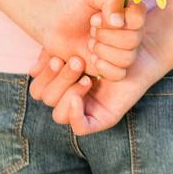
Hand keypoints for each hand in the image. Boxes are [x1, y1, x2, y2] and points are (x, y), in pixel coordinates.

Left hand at [34, 0, 141, 81]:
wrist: (53, 25)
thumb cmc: (72, 6)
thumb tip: (119, 22)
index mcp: (128, 12)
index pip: (139, 18)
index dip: (118, 18)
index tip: (95, 16)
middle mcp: (130, 32)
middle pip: (134, 40)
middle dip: (105, 35)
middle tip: (90, 29)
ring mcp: (122, 51)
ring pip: (127, 58)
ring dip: (103, 50)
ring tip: (89, 42)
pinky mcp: (112, 68)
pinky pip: (120, 74)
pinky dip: (104, 66)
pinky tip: (90, 57)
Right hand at [48, 41, 172, 135]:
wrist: (138, 51)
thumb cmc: (108, 46)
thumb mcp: (75, 45)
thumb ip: (52, 52)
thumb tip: (34, 69)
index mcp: (60, 86)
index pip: (38, 90)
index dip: (44, 77)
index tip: (58, 58)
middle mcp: (69, 101)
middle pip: (47, 100)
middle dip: (60, 80)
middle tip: (77, 62)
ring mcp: (85, 112)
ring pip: (59, 115)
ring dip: (68, 93)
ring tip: (87, 77)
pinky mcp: (102, 119)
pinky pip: (80, 128)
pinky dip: (75, 114)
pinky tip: (79, 96)